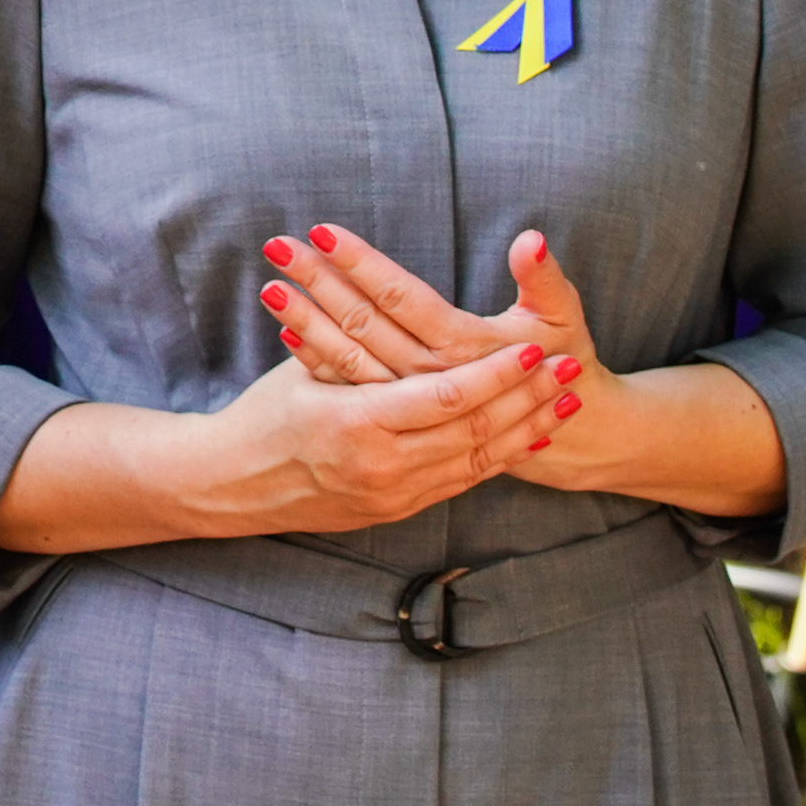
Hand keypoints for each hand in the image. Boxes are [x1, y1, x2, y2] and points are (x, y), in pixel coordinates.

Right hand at [197, 338, 563, 536]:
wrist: (233, 486)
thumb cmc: (263, 415)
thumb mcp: (302, 369)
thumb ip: (353, 341)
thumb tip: (380, 294)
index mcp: (358, 424)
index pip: (448, 397)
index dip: (497, 373)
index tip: (536, 347)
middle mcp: (382, 466)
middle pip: (476, 431)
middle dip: (530, 399)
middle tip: (572, 370)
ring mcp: (393, 494)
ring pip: (478, 461)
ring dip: (527, 429)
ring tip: (567, 401)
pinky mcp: (397, 510)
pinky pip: (462, 482)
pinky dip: (501, 457)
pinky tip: (530, 435)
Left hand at [266, 226, 598, 423]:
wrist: (568, 441)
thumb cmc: (563, 365)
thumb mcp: (563, 321)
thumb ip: (543, 279)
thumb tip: (530, 239)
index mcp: (464, 349)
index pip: (402, 297)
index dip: (362, 263)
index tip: (323, 231)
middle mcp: (430, 378)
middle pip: (363, 323)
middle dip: (319, 281)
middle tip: (279, 245)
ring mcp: (411, 403)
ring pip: (348, 355)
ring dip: (307, 317)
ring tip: (270, 280)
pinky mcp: (402, 418)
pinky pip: (351, 388)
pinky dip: (316, 359)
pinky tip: (286, 329)